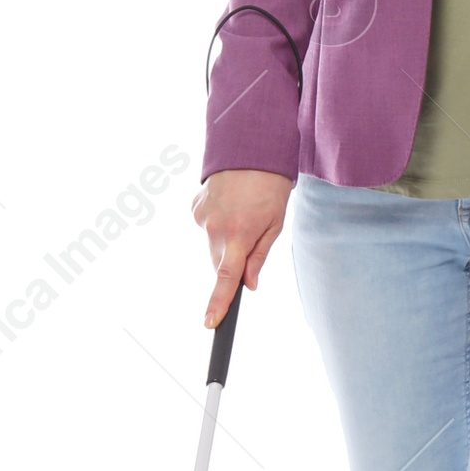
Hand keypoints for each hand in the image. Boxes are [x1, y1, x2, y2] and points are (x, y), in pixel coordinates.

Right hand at [192, 169, 293, 328]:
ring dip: (226, 239)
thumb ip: (259, 256)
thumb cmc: (270, 186)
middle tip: (251, 236)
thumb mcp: (274, 224)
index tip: (210, 322)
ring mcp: (201, 217)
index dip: (218, 303)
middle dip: (232, 262)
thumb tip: (249, 285)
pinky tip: (229, 203)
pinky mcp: (194, 207)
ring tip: (242, 211)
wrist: (250, 148)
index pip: (226, 278)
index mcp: (239, 234)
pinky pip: (206, 226)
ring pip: (213, 245)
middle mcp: (215, 228)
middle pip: (219, 264)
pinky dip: (217, 222)